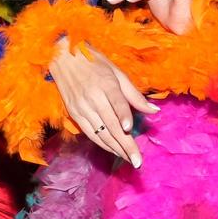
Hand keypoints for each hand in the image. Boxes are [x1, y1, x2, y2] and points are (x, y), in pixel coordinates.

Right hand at [49, 39, 156, 165]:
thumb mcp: (117, 73)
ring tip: (129, 160)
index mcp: (106, 84)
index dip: (122, 116)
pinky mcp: (74, 114)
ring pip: (100, 132)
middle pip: (111, 124)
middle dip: (125, 145)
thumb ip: (134, 95)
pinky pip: (90, 133)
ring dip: (115, 149)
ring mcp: (81, 107)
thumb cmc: (95, 63)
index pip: (116, 103)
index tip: (129, 130)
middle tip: (137, 161)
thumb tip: (154, 111)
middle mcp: (93, 98)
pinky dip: (102, 144)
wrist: (63, 57)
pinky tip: (114, 151)